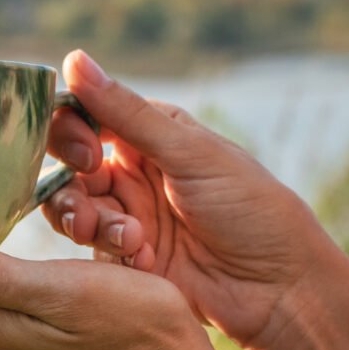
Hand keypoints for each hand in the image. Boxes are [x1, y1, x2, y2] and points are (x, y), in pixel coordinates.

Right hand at [44, 50, 337, 349]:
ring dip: (88, 222)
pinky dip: (112, 253)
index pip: (85, 116)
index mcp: (149, 133)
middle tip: (91, 208)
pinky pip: (92, 249)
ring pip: (72, 209)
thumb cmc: (250, 208)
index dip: (71, 132)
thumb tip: (74, 58)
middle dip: (70, 187)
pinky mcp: (126, 258)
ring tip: (128, 240)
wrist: (280, 290)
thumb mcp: (189, 153)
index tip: (86, 155)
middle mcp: (132, 171)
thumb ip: (125, 112)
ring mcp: (128, 215)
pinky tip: (146, 261)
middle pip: (68, 166)